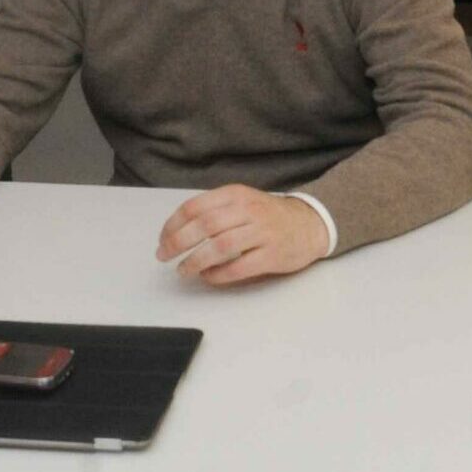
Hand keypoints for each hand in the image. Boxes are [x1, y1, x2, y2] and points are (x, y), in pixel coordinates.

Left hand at [156, 185, 328, 285]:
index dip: (173, 224)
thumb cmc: (268, 216)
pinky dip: (219, 274)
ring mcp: (262, 232)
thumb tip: (177, 232)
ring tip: (183, 270)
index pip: (195, 206)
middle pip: (204, 225)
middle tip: (163, 256)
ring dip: (195, 260)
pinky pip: (239, 267)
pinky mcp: (272, 254)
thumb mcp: (242, 201)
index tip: (162, 239)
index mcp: (236, 195)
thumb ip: (214, 211)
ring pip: (220, 246)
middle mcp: (248, 210)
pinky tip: (209, 276)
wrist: (309, 224)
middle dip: (178, 242)